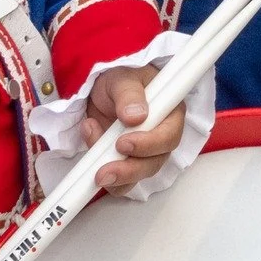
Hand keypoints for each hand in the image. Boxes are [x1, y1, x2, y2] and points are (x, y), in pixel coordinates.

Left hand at [81, 64, 185, 194]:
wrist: (100, 92)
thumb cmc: (119, 80)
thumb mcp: (122, 79)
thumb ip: (129, 95)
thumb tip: (136, 116)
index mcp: (169, 112)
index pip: (169, 135)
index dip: (150, 144)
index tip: (123, 143)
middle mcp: (161, 136)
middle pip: (155, 161)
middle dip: (129, 169)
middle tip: (104, 170)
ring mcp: (145, 153)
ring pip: (138, 175)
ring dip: (117, 178)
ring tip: (94, 170)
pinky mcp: (128, 163)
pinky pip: (122, 182)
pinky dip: (106, 177)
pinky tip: (90, 156)